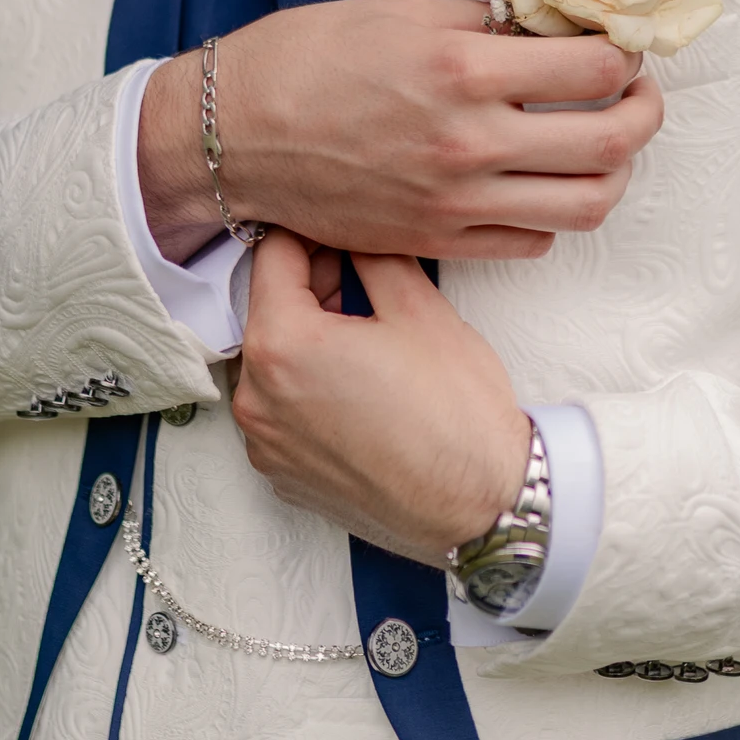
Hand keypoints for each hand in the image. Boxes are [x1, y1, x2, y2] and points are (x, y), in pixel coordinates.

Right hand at [138, 0, 662, 262]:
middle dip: (646, 113)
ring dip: (613, 172)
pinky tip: (540, 182)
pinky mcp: (436, 241)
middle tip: (638, 93)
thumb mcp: (400, 11)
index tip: (622, 43)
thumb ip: (484, 22)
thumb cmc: (306, 59)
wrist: (233, 135)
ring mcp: (456, 201)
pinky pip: (531, 241)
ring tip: (603, 143)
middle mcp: (469, 143)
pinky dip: (554, 214)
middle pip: (612, 144)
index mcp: (463, 70)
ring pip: (586, 206)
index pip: (596, 68)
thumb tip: (547, 26)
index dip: (626, 52)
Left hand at [233, 231, 530, 559]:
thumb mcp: (419, 307)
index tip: (340, 231)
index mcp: (281, 344)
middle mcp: (257, 398)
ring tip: (369, 337)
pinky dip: (310, 388)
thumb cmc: (456, 415)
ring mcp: (266, 444)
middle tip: (366, 281)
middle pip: (269, 310)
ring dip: (310, 338)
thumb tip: (354, 232)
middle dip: (312, 287)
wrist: (482, 508)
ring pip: (274, 362)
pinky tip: (362, 387)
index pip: (272, 255)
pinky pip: (282, 410)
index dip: (312, 232)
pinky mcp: (283, 475)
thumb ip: (372, 254)